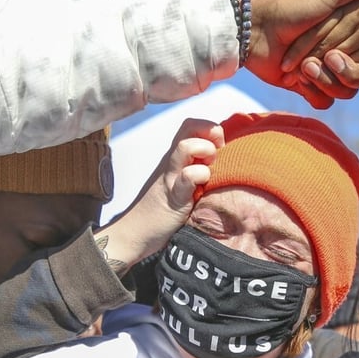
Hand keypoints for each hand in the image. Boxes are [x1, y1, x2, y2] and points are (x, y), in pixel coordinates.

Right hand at [94, 118, 223, 269]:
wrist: (135, 232)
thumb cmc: (163, 209)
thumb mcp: (182, 183)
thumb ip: (197, 170)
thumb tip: (223, 164)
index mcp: (177, 157)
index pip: (192, 125)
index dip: (210, 128)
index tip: (219, 147)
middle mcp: (173, 162)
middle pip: (189, 126)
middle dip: (210, 131)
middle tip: (216, 153)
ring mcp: (170, 177)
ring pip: (185, 147)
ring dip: (204, 151)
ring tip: (208, 168)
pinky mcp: (172, 197)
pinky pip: (187, 178)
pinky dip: (198, 177)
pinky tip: (200, 188)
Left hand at [245, 0, 358, 108]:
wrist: (255, 30)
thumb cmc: (294, 5)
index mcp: (349, 29)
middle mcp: (338, 49)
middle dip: (342, 72)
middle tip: (318, 61)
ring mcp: (323, 69)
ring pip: (343, 92)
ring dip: (325, 83)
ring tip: (303, 69)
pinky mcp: (306, 86)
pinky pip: (324, 102)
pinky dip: (313, 94)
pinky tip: (297, 81)